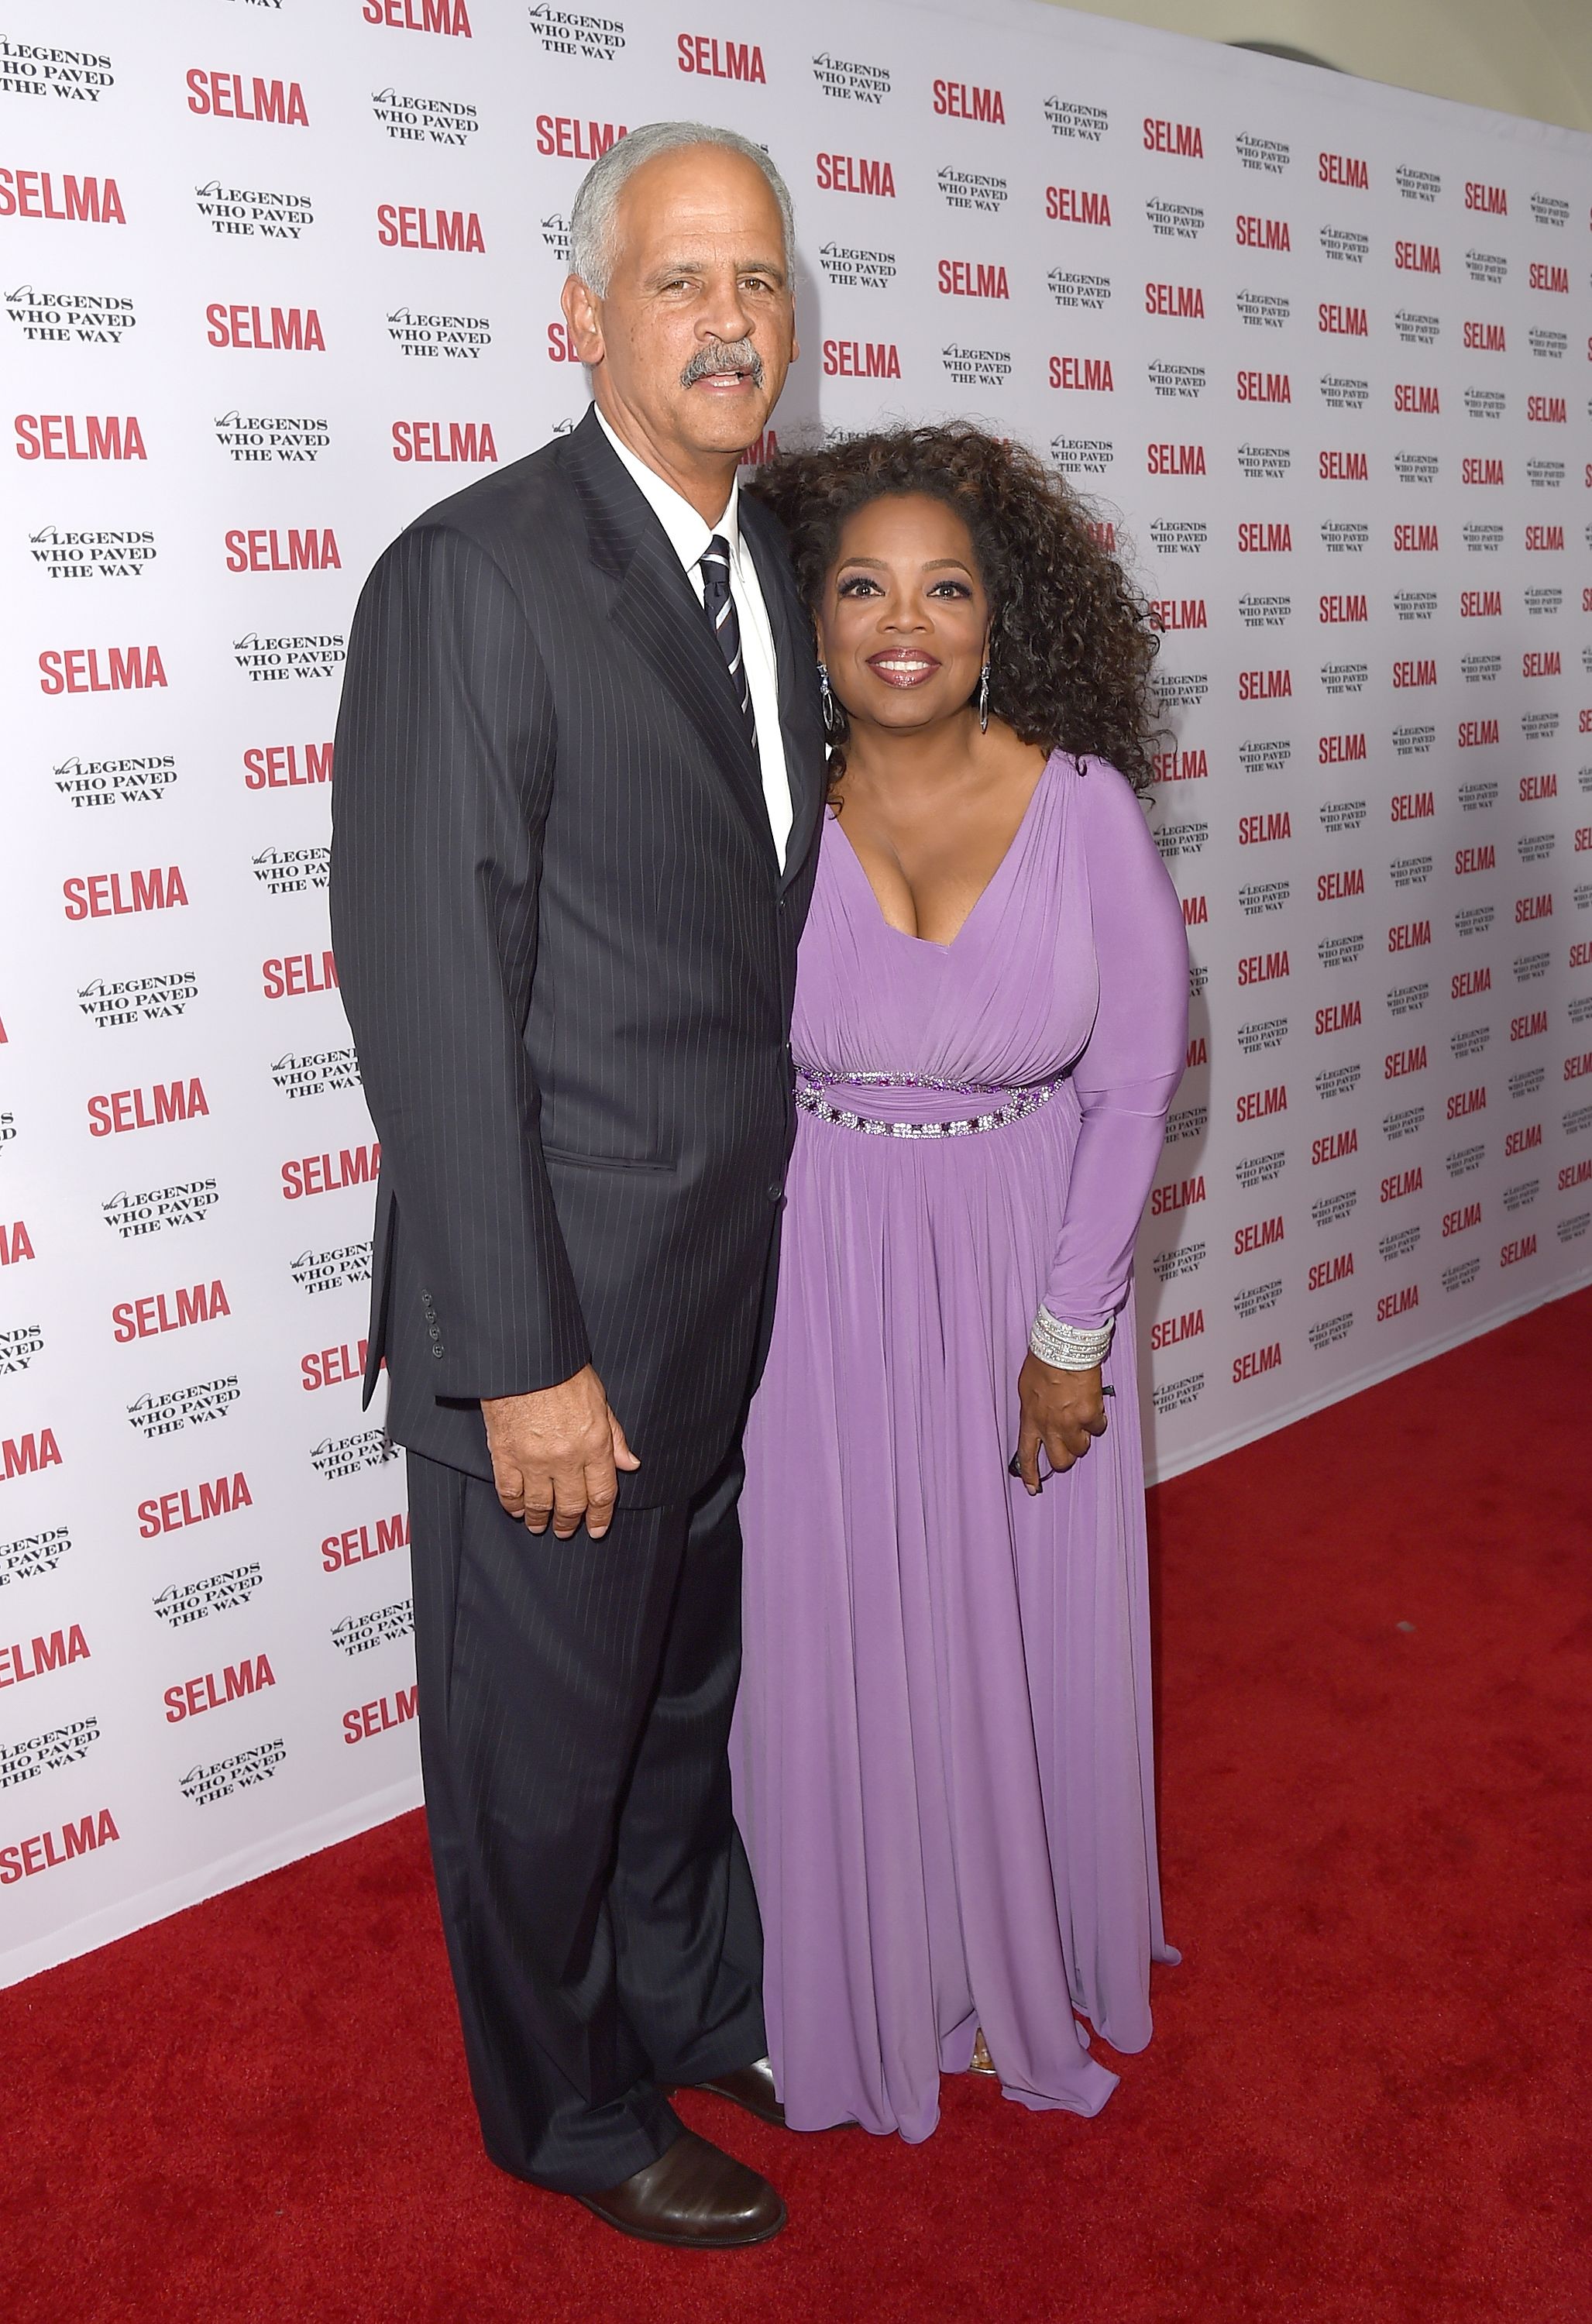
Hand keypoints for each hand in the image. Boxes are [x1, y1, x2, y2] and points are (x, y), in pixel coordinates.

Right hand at [481, 1365, 639, 1540]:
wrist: (526, 1359)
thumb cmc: (564, 1372)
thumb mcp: (600, 1399)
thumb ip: (615, 1436)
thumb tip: (630, 1463)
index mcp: (594, 1445)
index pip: (602, 1494)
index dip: (600, 1517)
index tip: (596, 1529)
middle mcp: (566, 1459)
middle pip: (571, 1505)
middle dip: (569, 1523)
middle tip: (566, 1530)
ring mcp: (534, 1460)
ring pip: (539, 1505)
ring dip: (541, 1520)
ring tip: (541, 1525)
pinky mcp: (505, 1456)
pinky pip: (509, 1492)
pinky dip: (513, 1506)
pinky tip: (517, 1510)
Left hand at [1014, 1353, 1107, 1493]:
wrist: (1063, 1347)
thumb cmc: (1043, 1361)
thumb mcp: (1027, 1388)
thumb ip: (1033, 1409)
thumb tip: (1040, 1417)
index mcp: (1030, 1419)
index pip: (1026, 1454)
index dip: (1030, 1473)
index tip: (1033, 1487)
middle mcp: (1049, 1426)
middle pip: (1060, 1460)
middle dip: (1066, 1456)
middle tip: (1070, 1443)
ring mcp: (1070, 1423)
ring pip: (1081, 1447)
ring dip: (1083, 1435)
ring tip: (1081, 1416)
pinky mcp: (1089, 1415)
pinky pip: (1098, 1427)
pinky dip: (1097, 1418)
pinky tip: (1093, 1403)